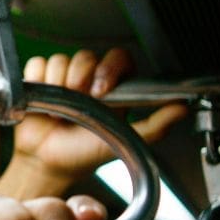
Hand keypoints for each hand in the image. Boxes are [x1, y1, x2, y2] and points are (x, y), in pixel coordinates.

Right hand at [0, 49, 186, 196]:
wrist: (48, 164)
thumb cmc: (84, 154)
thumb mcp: (123, 140)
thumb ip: (155, 126)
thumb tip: (182, 109)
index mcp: (113, 88)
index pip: (118, 58)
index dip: (109, 68)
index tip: (101, 91)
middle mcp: (89, 79)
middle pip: (85, 55)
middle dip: (80, 77)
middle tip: (78, 100)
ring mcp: (63, 78)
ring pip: (60, 59)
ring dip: (57, 84)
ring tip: (58, 110)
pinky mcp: (39, 80)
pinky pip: (37, 65)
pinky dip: (38, 82)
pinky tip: (42, 103)